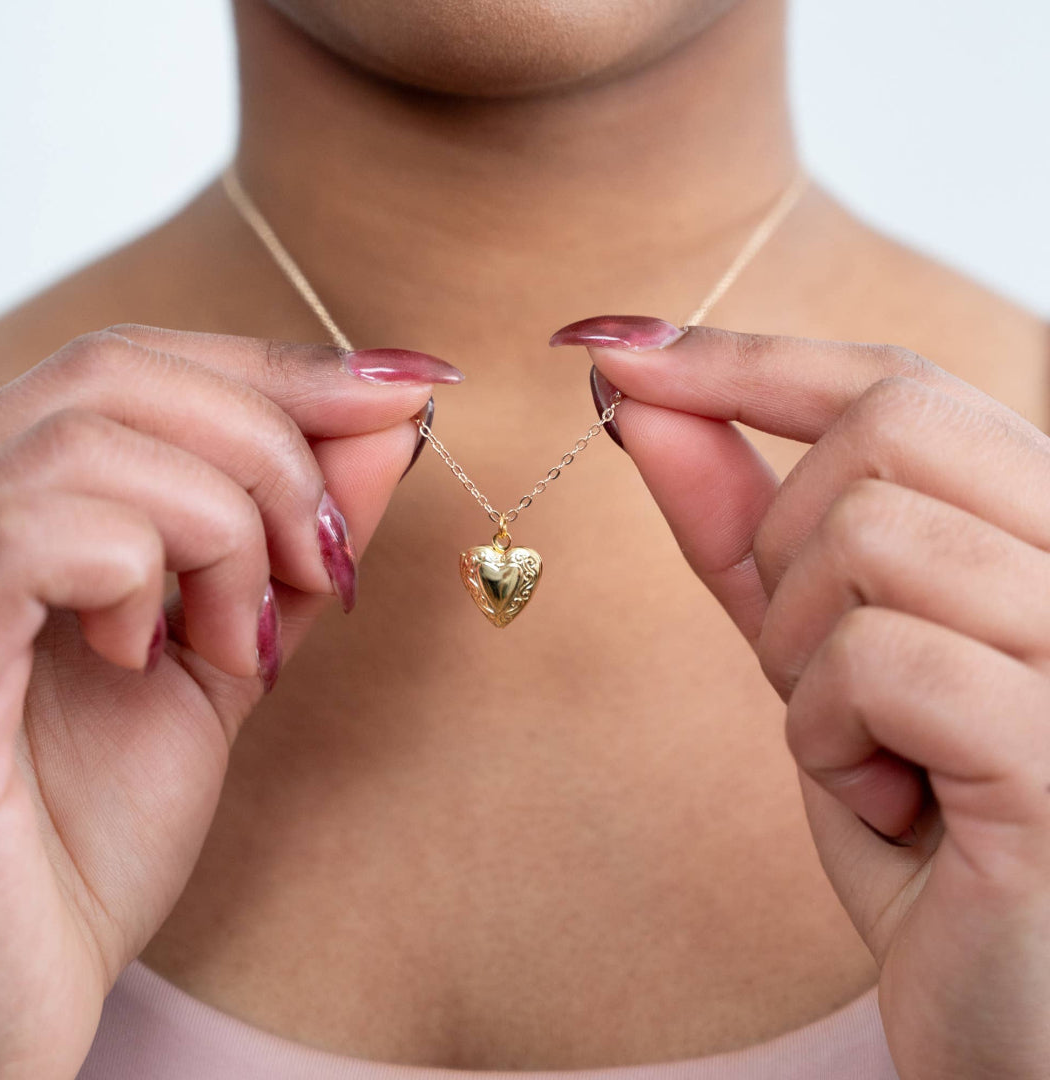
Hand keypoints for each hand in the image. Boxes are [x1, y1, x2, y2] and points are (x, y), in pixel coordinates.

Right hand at [0, 325, 460, 1079]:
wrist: (28, 972)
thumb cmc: (103, 820)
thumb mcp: (233, 650)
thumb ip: (297, 537)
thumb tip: (388, 423)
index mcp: (28, 498)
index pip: (148, 363)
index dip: (287, 365)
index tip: (413, 388)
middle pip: (123, 368)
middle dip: (273, 443)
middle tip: (327, 559)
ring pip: (96, 434)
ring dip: (220, 524)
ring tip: (238, 636)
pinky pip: (37, 524)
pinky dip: (142, 570)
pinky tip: (149, 652)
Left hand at [553, 316, 1049, 1079]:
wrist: (1021, 1020)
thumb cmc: (928, 834)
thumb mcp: (819, 661)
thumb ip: (743, 531)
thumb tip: (651, 406)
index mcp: (1048, 527)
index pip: (898, 380)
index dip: (744, 356)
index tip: (617, 350)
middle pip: (888, 424)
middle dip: (787, 540)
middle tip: (813, 661)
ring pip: (870, 536)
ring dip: (807, 656)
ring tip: (867, 750)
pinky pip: (879, 659)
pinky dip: (831, 736)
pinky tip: (893, 806)